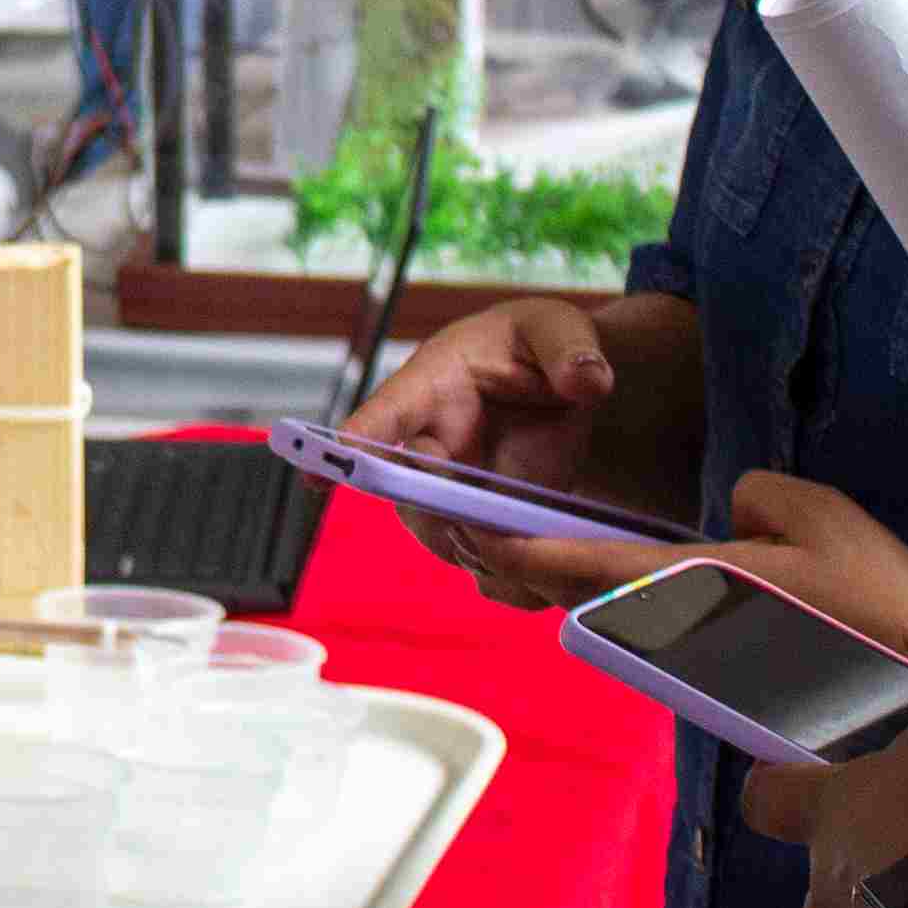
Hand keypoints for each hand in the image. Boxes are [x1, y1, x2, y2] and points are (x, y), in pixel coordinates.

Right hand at [341, 299, 630, 601]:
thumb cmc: (541, 342)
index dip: (352, 445)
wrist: (561, 380)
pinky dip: (505, 576)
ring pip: (438, 534)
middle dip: (432, 510)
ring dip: (471, 548)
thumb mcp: (558, 330)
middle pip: (403, 491)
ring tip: (523, 547)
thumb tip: (587, 381)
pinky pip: (478, 560)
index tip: (320, 475)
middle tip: (480, 519)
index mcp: (432, 386)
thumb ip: (572, 351)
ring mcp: (455, 487)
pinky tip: (542, 576)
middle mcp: (429, 442)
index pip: (384, 415)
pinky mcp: (487, 519)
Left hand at [451, 467, 907, 637]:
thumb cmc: (880, 605)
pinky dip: (625, 616)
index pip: (588, 568)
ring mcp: (704, 665)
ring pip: (620, 625)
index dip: (522, 551)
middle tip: (473, 535)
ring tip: (524, 556)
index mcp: (702, 584)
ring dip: (572, 594)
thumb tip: (733, 512)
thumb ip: (758, 496)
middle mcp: (690, 631)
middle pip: (585, 603)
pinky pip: (662, 642)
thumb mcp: (820, 515)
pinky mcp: (728, 685)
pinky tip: (613, 592)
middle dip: (528, 570)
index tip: (469, 531)